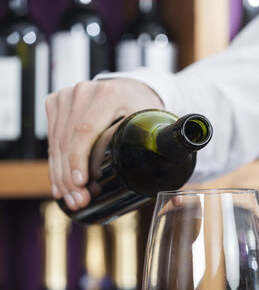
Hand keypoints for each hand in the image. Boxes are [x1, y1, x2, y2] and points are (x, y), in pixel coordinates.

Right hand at [45, 78, 163, 209]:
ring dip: (61, 175)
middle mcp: (84, 92)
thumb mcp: (153, 123)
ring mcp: (67, 96)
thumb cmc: (143, 108)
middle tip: (79, 201)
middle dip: (70, 176)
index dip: (80, 160)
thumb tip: (175, 195)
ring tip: (72, 199)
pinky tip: (61, 185)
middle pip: (68, 140)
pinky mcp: (56, 103)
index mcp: (109, 94)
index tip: (82, 184)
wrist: (131, 88)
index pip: (85, 130)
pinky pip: (52, 139)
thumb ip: (158, 150)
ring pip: (57, 143)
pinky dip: (56, 164)